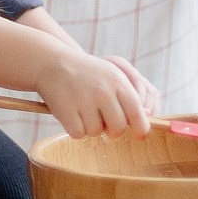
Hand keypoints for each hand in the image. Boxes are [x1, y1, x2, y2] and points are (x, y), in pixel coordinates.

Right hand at [32, 47, 154, 138]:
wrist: (53, 63)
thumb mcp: (113, 78)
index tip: (139, 136)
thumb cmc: (89, 75)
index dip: (141, 129)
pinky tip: (71, 113)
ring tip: (82, 109)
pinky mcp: (67, 111)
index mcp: (119, 82)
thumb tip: (143, 129)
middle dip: (111, 129)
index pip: (138, 114)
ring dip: (90, 126)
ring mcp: (84, 101)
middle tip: (102, 119)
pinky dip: (75, 128)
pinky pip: (78, 134)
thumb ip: (131, 100)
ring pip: (96, 133)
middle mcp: (103, 91)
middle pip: (118, 128)